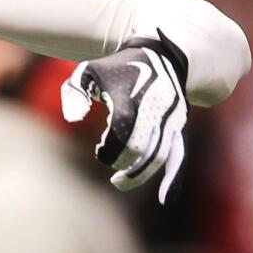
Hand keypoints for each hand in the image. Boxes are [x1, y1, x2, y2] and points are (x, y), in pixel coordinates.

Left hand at [60, 29, 189, 203]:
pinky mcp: (179, 125)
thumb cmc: (115, 67)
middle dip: (123, 162)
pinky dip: (172, 177)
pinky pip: (178, 154)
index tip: (100, 150)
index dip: (110, 149)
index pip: (122, 133)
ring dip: (140, 173)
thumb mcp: (87, 72)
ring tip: (119, 182)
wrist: (160, 54)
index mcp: (131, 97)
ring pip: (159, 156)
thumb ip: (74, 94)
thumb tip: (73, 120)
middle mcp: (155, 109)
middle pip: (142, 149)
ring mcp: (171, 118)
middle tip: (108, 162)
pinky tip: (164, 198)